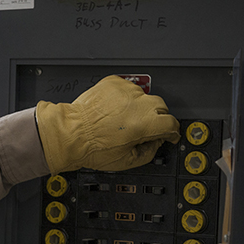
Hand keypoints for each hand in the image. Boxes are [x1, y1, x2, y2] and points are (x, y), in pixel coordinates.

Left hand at [36, 75, 179, 172]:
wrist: (70, 133)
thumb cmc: (92, 147)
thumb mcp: (126, 161)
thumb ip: (149, 152)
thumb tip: (156, 143)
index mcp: (144, 123)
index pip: (171, 123)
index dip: (173, 131)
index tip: (170, 134)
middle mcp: (138, 103)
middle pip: (161, 107)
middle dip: (158, 118)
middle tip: (146, 128)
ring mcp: (126, 91)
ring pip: (144, 97)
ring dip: (140, 107)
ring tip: (124, 119)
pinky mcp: (113, 83)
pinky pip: (128, 88)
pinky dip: (125, 97)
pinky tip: (115, 109)